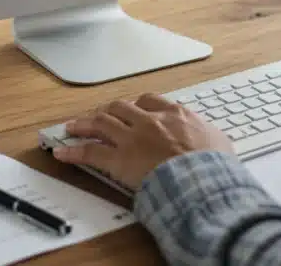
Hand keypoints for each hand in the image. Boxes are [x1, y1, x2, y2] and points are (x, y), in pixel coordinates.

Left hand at [52, 94, 234, 190]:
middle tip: (97, 115)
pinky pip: (90, 151)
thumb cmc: (212, 165)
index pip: (149, 101)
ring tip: (72, 127)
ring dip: (84, 124)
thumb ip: (209, 136)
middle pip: (120, 108)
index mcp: (174, 115)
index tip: (131, 109)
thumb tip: (213, 141)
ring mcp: (131, 138)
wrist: (200, 178)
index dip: (136, 105)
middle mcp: (149, 121)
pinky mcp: (118, 159)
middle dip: (106, 110)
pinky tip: (62, 153)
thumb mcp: (218, 142)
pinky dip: (73, 151)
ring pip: (101, 123)